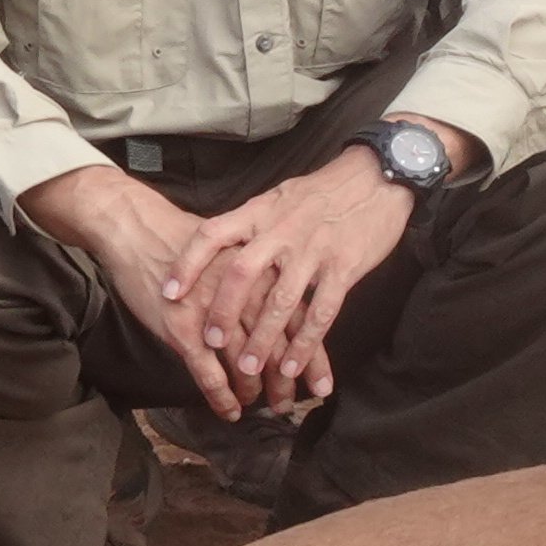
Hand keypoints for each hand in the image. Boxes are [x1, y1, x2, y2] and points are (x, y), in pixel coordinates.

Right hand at [21, 161, 287, 419]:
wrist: (137, 229)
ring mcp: (212, 315)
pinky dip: (222, 396)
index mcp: (261, 274)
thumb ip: (261, 278)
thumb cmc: (185, 240)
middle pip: (276, 347)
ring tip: (269, 409)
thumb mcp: (234, 250)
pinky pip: (208, 373)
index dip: (313, 358)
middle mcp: (243, 295)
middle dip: (288, 382)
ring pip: (245, 364)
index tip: (323, 385)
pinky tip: (230, 412)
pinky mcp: (181, 329)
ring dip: (258, 391)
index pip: (298, 322)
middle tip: (294, 405)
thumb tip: (284, 306)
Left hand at [161, 151, 423, 413]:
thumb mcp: (280, 198)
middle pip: (242, 274)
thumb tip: (221, 249)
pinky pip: (321, 312)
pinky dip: (306, 343)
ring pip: (281, 301)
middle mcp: (282, 231)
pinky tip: (295, 366)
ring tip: (250, 369)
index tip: (168, 292)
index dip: (187, 264)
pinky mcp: (345, 267)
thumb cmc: (324, 192)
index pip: (213, 234)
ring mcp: (313, 250)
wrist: (378, 176)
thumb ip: (253, 224)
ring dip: (264, 339)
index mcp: (261, 212)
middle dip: (224, 311)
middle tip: (211, 343)